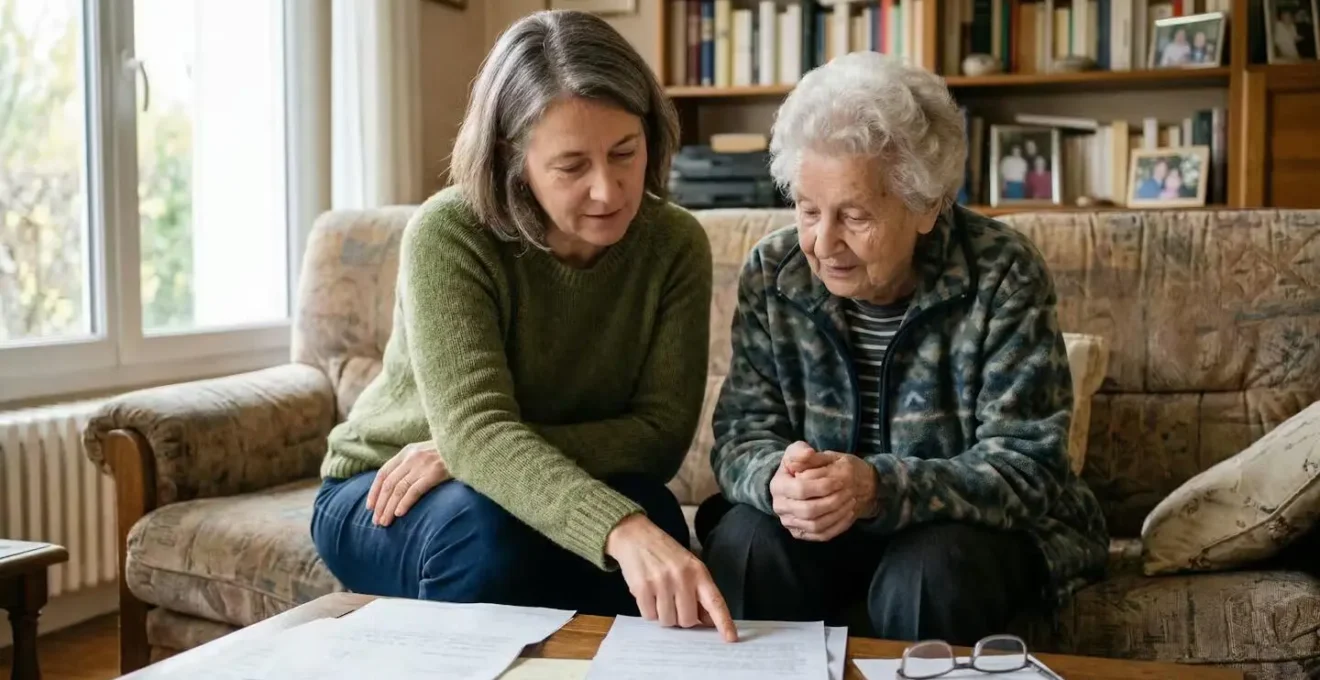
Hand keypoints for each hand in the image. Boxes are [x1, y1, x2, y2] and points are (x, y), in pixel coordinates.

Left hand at [366, 440, 450, 526]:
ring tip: (385, 522)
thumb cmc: (448, 453)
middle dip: (380, 504)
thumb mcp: (425, 452)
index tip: (370, 507)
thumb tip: (396, 485)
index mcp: (407, 452)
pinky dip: (404, 503)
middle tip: (376, 521)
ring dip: (389, 508)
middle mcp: (411, 457)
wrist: (467, 445)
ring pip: (398, 489)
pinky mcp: (434, 473)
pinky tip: (399, 514)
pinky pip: (414, 491)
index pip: (383, 473)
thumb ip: (411, 464)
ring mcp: (422, 465)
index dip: (374, 491)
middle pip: (389, 484)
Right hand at [605, 514, 737, 641]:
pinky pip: (649, 616)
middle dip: (681, 618)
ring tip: (659, 596)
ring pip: (668, 621)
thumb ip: (700, 592)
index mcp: (698, 572)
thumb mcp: (689, 566)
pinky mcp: (642, 587)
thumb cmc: (665, 554)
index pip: (715, 601)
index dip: (724, 622)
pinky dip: (649, 611)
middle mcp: (682, 577)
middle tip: (674, 603)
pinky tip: (648, 595)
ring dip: (664, 615)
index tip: (731, 638)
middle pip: (688, 620)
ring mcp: (661, 582)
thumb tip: (708, 622)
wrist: (635, 536)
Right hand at [770, 444, 877, 541]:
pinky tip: (849, 514)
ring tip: (851, 501)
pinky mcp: (800, 533)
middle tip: (849, 492)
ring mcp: (789, 523)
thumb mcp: (796, 452)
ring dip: (837, 515)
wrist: (796, 484)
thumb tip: (808, 452)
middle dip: (832, 502)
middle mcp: (780, 507)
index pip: (800, 489)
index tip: (840, 480)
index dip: (822, 486)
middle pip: (808, 511)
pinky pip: (821, 535)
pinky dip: (838, 526)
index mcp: (778, 486)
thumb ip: (801, 451)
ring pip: (815, 525)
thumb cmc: (799, 466)